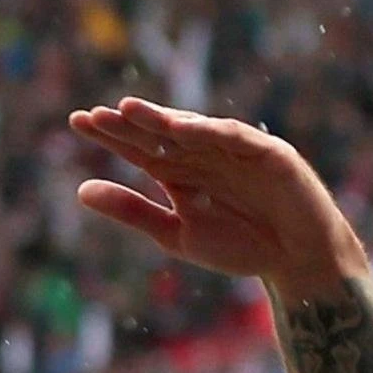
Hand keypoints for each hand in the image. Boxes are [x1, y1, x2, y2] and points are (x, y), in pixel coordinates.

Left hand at [68, 97, 367, 294]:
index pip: (139, 147)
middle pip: (160, 134)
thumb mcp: (175, 234)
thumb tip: (80, 190)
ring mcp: (236, 151)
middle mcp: (205, 155)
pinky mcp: (269, 154)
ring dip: (161, 119)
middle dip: (129, 123)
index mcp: (180, 172)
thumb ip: (132, 211)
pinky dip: (209, 131)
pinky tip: (179, 127)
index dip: (110, 134)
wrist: (295, 263)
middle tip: (94, 115)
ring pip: (193, 129)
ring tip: (128, 109)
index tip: (76, 122)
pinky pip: (235, 138)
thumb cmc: (239, 247)